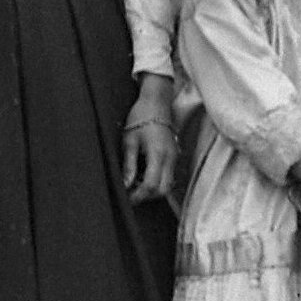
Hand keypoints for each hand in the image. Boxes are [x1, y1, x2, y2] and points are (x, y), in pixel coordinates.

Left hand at [123, 80, 179, 204]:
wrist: (156, 102)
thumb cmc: (140, 118)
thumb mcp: (129, 141)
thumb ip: (129, 166)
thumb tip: (126, 185)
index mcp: (158, 154)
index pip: (152, 185)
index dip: (139, 195)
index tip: (127, 198)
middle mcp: (170, 158)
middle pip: (163, 189)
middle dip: (147, 196)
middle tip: (131, 193)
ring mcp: (174, 157)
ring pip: (167, 184)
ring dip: (152, 189)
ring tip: (135, 183)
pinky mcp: (174, 155)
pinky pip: (168, 175)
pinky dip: (157, 180)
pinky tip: (143, 174)